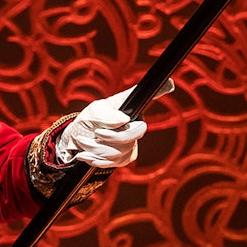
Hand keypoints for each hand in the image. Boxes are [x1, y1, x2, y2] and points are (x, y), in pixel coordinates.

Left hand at [56, 80, 173, 168]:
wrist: (77, 140)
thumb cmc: (88, 121)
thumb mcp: (93, 112)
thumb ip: (105, 115)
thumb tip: (124, 119)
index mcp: (130, 108)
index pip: (148, 97)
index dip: (161, 89)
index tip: (169, 83)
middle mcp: (135, 125)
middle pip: (131, 136)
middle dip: (109, 137)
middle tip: (96, 133)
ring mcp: (131, 143)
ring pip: (118, 152)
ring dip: (95, 148)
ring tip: (82, 141)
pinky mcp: (124, 158)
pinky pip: (113, 163)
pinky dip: (95, 159)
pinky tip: (85, 153)